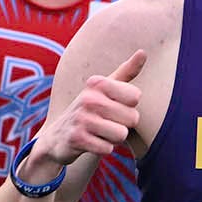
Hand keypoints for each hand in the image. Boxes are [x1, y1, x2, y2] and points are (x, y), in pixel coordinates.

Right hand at [22, 50, 145, 178]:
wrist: (58, 136)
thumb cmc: (89, 110)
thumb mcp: (104, 88)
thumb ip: (126, 72)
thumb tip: (143, 52)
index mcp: (97, 83)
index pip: (135, 96)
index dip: (129, 106)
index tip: (114, 106)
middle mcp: (88, 98)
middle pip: (132, 118)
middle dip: (123, 125)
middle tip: (106, 123)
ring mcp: (81, 118)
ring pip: (121, 134)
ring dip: (114, 138)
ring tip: (100, 133)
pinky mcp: (77, 139)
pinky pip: (108, 148)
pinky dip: (103, 149)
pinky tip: (92, 143)